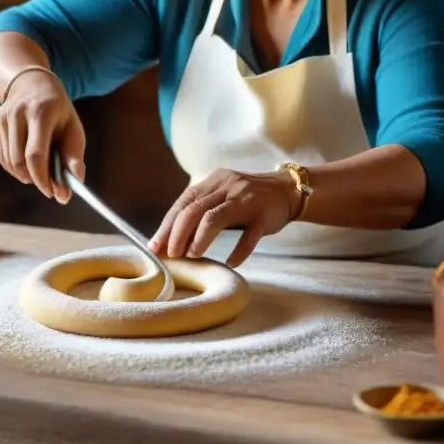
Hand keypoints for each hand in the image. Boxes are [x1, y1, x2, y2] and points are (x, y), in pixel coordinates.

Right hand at [0, 70, 85, 202]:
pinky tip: (26, 160)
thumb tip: (67, 192)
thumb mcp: (73, 129)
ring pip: (9, 162)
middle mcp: (17, 113)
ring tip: (40, 169)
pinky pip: (1, 157)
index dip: (42, 178)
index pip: (35, 154)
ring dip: (25, 175)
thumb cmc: (58, 112)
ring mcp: (2, 118)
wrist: (33, 84)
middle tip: (48, 185)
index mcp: (41, 111)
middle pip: (19, 161)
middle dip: (35, 179)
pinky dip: (14, 167)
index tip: (52, 192)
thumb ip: (73, 159)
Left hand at [149, 168, 300, 266]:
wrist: (288, 191)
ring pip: (215, 218)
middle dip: (178, 234)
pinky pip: (250, 235)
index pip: (184, 202)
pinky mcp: (264, 216)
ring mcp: (247, 200)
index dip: (167, 224)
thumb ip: (201, 209)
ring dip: (199, 239)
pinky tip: (231, 262)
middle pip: (194, 209)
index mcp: (214, 181)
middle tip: (171, 255)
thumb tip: (172, 238)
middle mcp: (227, 187)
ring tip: (191, 256)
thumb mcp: (222, 195)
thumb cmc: (247, 198)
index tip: (155, 246)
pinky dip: (239, 251)